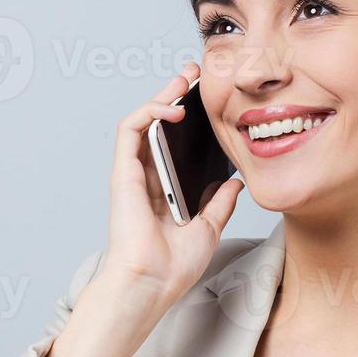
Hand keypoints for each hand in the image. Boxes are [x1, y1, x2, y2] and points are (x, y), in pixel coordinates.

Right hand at [102, 60, 245, 305]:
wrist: (152, 282)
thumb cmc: (172, 266)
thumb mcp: (208, 229)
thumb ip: (219, 203)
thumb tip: (234, 182)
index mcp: (163, 190)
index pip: (173, 144)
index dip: (188, 119)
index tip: (209, 100)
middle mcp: (146, 178)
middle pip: (157, 126)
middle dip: (175, 95)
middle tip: (195, 74)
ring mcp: (133, 173)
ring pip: (142, 120)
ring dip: (162, 94)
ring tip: (185, 79)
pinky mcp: (123, 171)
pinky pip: (130, 129)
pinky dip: (149, 111)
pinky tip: (173, 107)